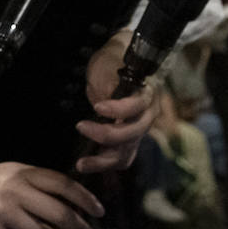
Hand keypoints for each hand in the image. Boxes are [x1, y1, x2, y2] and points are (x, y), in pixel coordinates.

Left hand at [75, 30, 157, 173]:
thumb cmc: (111, 64)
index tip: (97, 107)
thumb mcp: (106, 67)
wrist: (116, 65)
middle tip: (80, 127)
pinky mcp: (128, 140)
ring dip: (104, 161)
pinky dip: (105, 164)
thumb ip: (107, 85)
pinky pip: (121, 158)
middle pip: (132, 134)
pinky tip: (87, 164)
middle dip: (106, 135)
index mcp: (146, 95)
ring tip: (81, 164)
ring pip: (127, 152)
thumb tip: (105, 101)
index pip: (136, 107)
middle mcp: (146, 116)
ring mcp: (138, 131)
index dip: (118, 110)